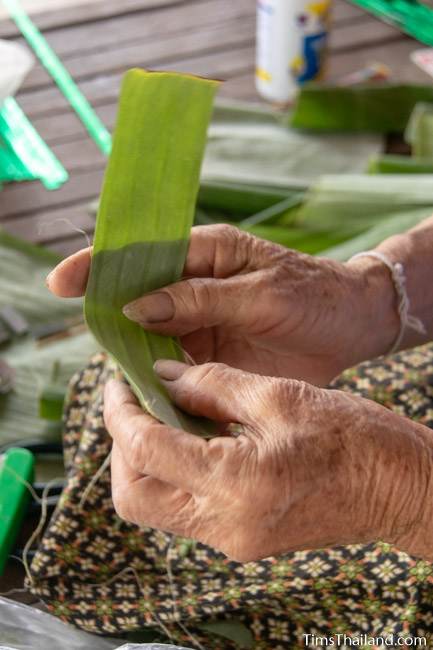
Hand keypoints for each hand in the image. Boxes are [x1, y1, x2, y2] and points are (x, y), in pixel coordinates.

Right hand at [47, 224, 397, 385]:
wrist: (351, 326)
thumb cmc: (313, 296)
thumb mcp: (262, 293)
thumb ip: (201, 298)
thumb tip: (136, 305)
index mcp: (204, 254)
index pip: (141, 255)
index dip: (98, 266)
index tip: (62, 284)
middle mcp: (191, 288)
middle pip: (134, 300)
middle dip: (108, 319)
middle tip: (94, 342)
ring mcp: (197, 324)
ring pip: (147, 338)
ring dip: (130, 356)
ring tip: (118, 379)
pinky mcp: (207, 356)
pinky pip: (171, 368)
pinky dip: (156, 381)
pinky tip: (145, 397)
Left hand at [105, 361, 432, 561]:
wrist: (398, 487)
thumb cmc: (353, 438)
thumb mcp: (280, 395)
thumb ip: (211, 383)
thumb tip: (162, 375)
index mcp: (236, 484)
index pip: (145, 450)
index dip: (120, 412)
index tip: (117, 383)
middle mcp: (225, 525)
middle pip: (133, 496)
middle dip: (121, 446)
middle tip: (131, 402)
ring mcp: (231, 540)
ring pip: (154, 507)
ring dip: (144, 460)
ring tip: (157, 414)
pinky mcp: (239, 540)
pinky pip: (184, 510)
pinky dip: (172, 473)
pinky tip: (188, 436)